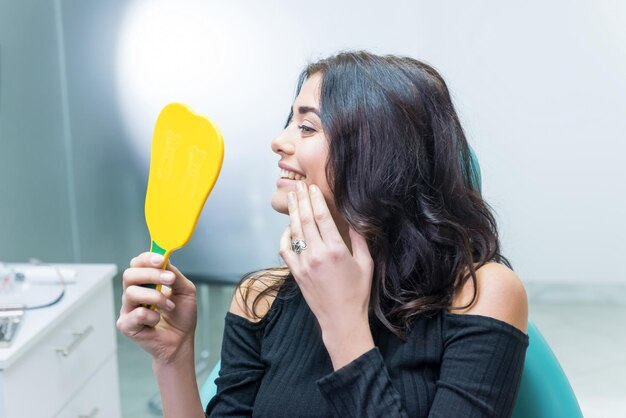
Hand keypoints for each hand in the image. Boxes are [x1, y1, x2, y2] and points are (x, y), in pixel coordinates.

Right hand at [116, 252, 197, 363]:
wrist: (182, 340)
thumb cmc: (181, 316)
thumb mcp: (185, 290)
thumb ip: (175, 275)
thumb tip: (165, 261)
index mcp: (146, 282)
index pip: (138, 263)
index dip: (147, 258)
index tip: (161, 260)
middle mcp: (134, 293)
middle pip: (130, 274)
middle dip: (151, 274)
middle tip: (170, 279)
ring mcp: (128, 309)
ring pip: (131, 293)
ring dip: (156, 297)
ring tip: (170, 306)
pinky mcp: (126, 325)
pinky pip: (135, 314)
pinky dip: (151, 316)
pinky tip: (158, 321)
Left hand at [279, 181, 374, 368]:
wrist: (341, 320)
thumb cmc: (357, 293)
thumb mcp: (366, 264)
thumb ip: (360, 240)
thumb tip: (357, 219)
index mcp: (336, 250)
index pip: (322, 217)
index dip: (315, 200)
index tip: (312, 187)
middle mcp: (317, 255)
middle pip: (304, 220)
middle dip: (301, 200)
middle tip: (298, 186)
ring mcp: (303, 264)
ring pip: (294, 232)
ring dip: (292, 213)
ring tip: (291, 198)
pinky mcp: (296, 273)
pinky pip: (285, 250)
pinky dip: (285, 237)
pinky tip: (288, 228)